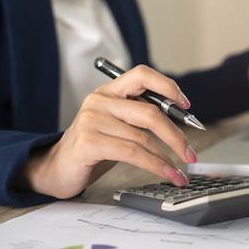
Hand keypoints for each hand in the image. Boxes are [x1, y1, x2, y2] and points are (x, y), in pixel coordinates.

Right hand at [23, 65, 195, 198]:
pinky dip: (156, 166)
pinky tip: (167, 174)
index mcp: (110, 91)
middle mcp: (100, 100)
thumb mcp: (119, 124)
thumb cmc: (95, 146)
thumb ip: (142, 117)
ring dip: (168, 158)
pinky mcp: (89, 142)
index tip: (186, 105)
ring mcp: (92, 120)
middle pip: (150, 112)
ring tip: (180, 171)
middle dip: (176, 135)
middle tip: (191, 153)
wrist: (57, 168)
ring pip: (143, 138)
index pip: (142, 74)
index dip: (167, 86)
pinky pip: (133, 154)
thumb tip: (181, 123)